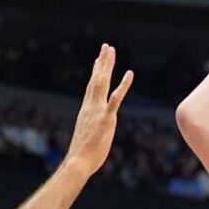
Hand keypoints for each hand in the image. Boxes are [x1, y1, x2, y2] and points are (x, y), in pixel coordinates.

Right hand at [64, 44, 133, 173]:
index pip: (91, 87)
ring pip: (103, 83)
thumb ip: (92, 129)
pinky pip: (116, 98)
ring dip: (107, 65)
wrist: (78, 162)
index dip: (95, 72)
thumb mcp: (88, 137)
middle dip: (102, 62)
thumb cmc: (83, 155)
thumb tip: (94, 131)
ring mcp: (97, 111)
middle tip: (106, 47)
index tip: (97, 59)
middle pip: (96, 80)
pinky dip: (123, 85)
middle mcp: (90, 106)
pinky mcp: (106, 118)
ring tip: (111, 50)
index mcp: (86, 110)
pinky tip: (129, 73)